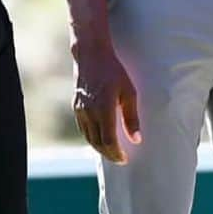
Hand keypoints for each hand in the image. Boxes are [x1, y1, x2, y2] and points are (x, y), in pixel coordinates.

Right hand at [72, 37, 141, 163]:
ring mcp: (80, 109)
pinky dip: (91, 138)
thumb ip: (132, 117)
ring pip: (89, 137)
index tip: (125, 159)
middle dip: (109, 154)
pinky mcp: (76, 106)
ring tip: (112, 152)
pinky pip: (83, 128)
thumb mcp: (129, 92)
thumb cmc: (114, 71)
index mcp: (104, 108)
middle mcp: (89, 111)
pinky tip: (100, 138)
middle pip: (97, 143)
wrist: (91, 54)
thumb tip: (136, 140)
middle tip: (120, 159)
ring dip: (100, 148)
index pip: (108, 141)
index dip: (117, 153)